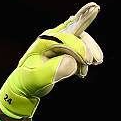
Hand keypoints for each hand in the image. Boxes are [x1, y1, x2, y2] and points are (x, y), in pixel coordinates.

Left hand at [0, 2, 103, 118]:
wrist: (24, 86)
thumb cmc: (28, 81)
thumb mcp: (38, 77)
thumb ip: (54, 69)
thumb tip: (72, 62)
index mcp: (44, 41)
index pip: (66, 38)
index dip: (79, 48)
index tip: (87, 61)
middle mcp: (51, 38)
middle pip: (76, 33)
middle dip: (88, 45)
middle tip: (97, 61)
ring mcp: (58, 44)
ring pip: (80, 39)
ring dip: (89, 51)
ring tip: (93, 65)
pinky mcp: (63, 51)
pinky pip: (79, 48)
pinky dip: (85, 57)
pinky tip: (83, 71)